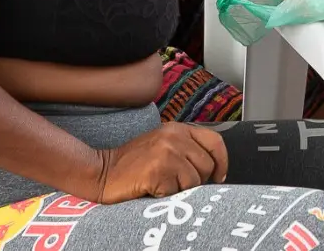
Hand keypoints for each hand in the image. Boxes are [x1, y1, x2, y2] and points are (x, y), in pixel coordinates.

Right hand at [94, 124, 227, 202]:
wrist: (102, 171)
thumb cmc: (133, 163)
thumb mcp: (163, 145)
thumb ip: (186, 149)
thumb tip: (214, 169)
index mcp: (178, 129)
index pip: (215, 142)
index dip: (222, 162)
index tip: (219, 176)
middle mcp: (175, 136)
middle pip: (207, 166)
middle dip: (197, 180)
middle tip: (176, 183)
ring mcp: (166, 152)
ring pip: (194, 180)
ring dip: (181, 189)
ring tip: (162, 184)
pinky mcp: (157, 170)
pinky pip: (177, 191)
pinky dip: (167, 195)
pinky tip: (153, 188)